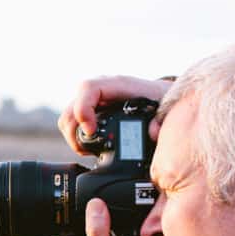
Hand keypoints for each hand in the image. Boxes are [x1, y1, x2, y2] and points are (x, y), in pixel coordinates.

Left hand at [53, 199, 159, 235]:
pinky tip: (153, 228)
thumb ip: (98, 235)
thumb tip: (94, 204)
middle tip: (111, 191)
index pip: (65, 228)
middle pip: (97, 225)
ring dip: (129, 223)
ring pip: (121, 232)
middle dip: (105, 211)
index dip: (65, 212)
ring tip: (137, 204)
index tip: (70, 194)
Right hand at [58, 76, 172, 155]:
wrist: (164, 97)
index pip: (88, 89)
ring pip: (69, 117)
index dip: (83, 109)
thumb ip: (161, 120)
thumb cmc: (164, 101)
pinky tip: (89, 148)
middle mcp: (101, 90)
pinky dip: (76, 137)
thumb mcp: (166, 108)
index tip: (91, 131)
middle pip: (72, 107)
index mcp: (117, 85)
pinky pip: (74, 123)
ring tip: (88, 151)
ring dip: (73, 136)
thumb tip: (153, 133)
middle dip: (74, 132)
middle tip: (87, 150)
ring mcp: (94, 101)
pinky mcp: (92, 111)